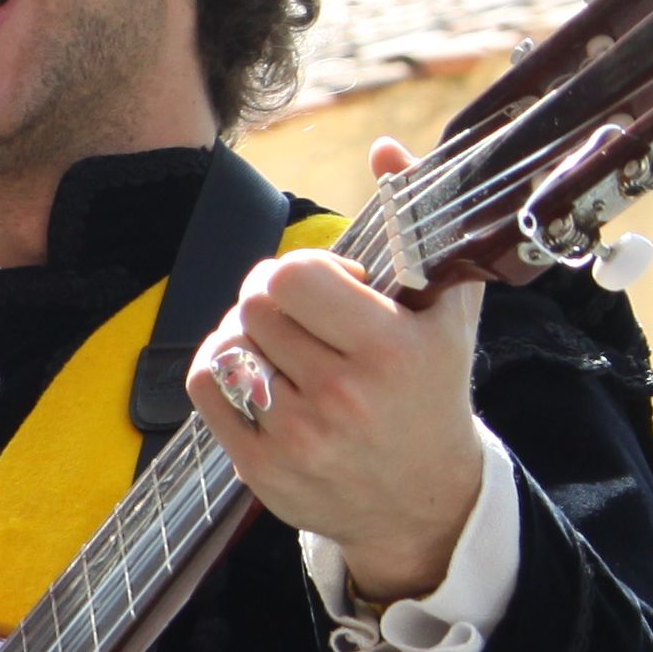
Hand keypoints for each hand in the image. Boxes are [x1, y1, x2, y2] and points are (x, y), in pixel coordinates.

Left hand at [186, 142, 490, 604]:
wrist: (424, 501)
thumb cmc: (430, 391)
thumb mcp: (446, 309)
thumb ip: (416, 223)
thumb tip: (385, 150)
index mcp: (392, 349)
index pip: (295, 275)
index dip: (299, 269)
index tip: (326, 286)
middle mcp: (346, 395)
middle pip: (255, 304)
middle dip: (269, 296)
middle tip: (297, 314)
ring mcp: (300, 436)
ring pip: (227, 343)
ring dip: (246, 334)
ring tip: (281, 347)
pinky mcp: (262, 467)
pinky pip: (207, 386)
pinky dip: (220, 367)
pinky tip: (253, 372)